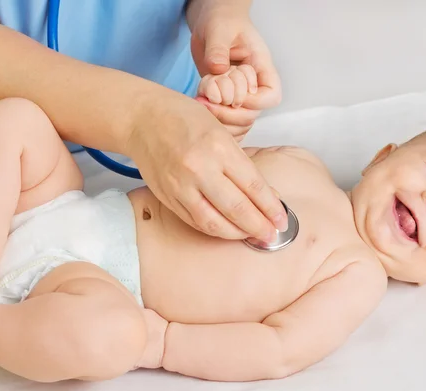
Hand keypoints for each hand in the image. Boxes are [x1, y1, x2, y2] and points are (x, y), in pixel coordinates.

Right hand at [126, 93, 286, 241]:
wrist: (143, 119)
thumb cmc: (185, 119)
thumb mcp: (222, 132)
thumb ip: (243, 165)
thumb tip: (267, 196)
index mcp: (219, 147)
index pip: (253, 186)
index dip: (271, 208)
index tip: (282, 219)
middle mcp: (199, 168)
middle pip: (237, 209)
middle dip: (259, 226)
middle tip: (272, 235)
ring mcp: (180, 185)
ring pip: (214, 222)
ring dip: (237, 234)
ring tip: (251, 236)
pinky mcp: (167, 197)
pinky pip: (195, 221)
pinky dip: (215, 229)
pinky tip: (227, 229)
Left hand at [189, 2, 281, 137]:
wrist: (211, 22)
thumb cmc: (222, 20)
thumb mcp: (219, 28)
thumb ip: (218, 49)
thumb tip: (218, 69)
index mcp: (260, 66)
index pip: (271, 95)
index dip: (254, 102)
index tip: (233, 95)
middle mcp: (252, 84)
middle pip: (253, 114)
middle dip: (230, 114)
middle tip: (208, 102)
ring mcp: (238, 93)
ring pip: (238, 122)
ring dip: (219, 118)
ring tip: (201, 102)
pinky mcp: (223, 97)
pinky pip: (223, 118)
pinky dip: (211, 117)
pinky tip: (199, 103)